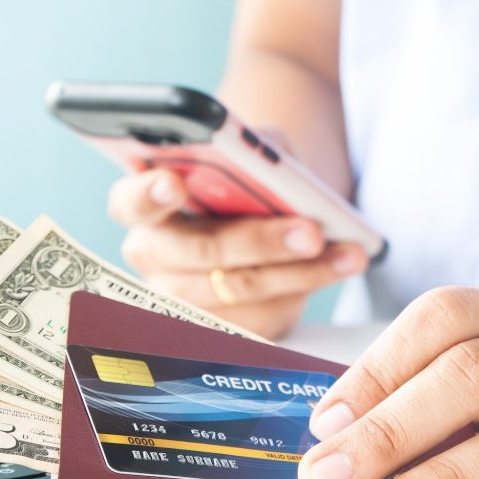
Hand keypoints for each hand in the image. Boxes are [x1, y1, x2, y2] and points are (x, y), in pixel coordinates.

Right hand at [107, 168, 367, 338]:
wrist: (271, 209)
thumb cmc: (252, 175)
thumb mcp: (254, 151)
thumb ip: (255, 157)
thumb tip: (280, 177)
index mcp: (144, 202)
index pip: (131, 201)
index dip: (149, 194)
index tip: (174, 182)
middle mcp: (154, 255)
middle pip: (199, 253)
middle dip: (259, 242)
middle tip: (310, 232)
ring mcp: (183, 298)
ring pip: (240, 290)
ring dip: (301, 272)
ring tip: (348, 253)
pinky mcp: (221, 327)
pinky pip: (263, 317)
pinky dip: (307, 289)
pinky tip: (339, 267)